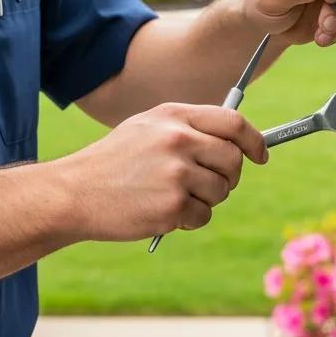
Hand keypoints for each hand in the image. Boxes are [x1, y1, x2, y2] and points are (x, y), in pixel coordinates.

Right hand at [55, 102, 267, 241]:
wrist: (75, 191)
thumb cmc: (115, 161)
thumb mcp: (148, 127)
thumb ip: (188, 128)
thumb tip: (235, 141)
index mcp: (174, 115)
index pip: (233, 122)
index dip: (254, 140)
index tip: (260, 155)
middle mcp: (178, 139)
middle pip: (233, 160)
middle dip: (228, 177)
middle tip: (207, 184)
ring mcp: (175, 173)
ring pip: (221, 191)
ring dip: (205, 200)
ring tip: (171, 196)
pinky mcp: (171, 206)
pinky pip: (203, 216)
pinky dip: (189, 220)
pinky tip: (162, 211)